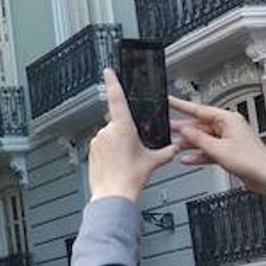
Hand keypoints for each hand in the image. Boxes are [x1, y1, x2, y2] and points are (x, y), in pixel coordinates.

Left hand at [88, 69, 177, 202]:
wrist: (113, 195)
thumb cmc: (130, 178)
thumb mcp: (154, 161)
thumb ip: (166, 151)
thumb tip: (174, 148)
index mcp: (122, 127)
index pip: (117, 98)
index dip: (113, 82)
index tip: (108, 71)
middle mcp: (107, 131)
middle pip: (118, 122)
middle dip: (127, 131)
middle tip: (135, 149)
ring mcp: (97, 141)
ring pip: (110, 135)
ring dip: (118, 143)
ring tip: (126, 161)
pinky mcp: (92, 151)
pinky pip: (103, 145)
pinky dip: (110, 151)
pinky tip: (118, 164)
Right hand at [171, 96, 265, 201]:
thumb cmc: (252, 161)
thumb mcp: (217, 149)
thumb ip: (198, 138)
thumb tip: (184, 129)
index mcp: (228, 120)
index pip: (199, 109)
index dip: (182, 106)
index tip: (170, 101)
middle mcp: (228, 127)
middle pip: (199, 125)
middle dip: (183, 129)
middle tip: (166, 128)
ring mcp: (228, 140)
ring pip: (203, 138)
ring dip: (190, 144)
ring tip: (174, 147)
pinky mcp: (228, 152)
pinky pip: (208, 150)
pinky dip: (199, 154)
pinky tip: (188, 159)